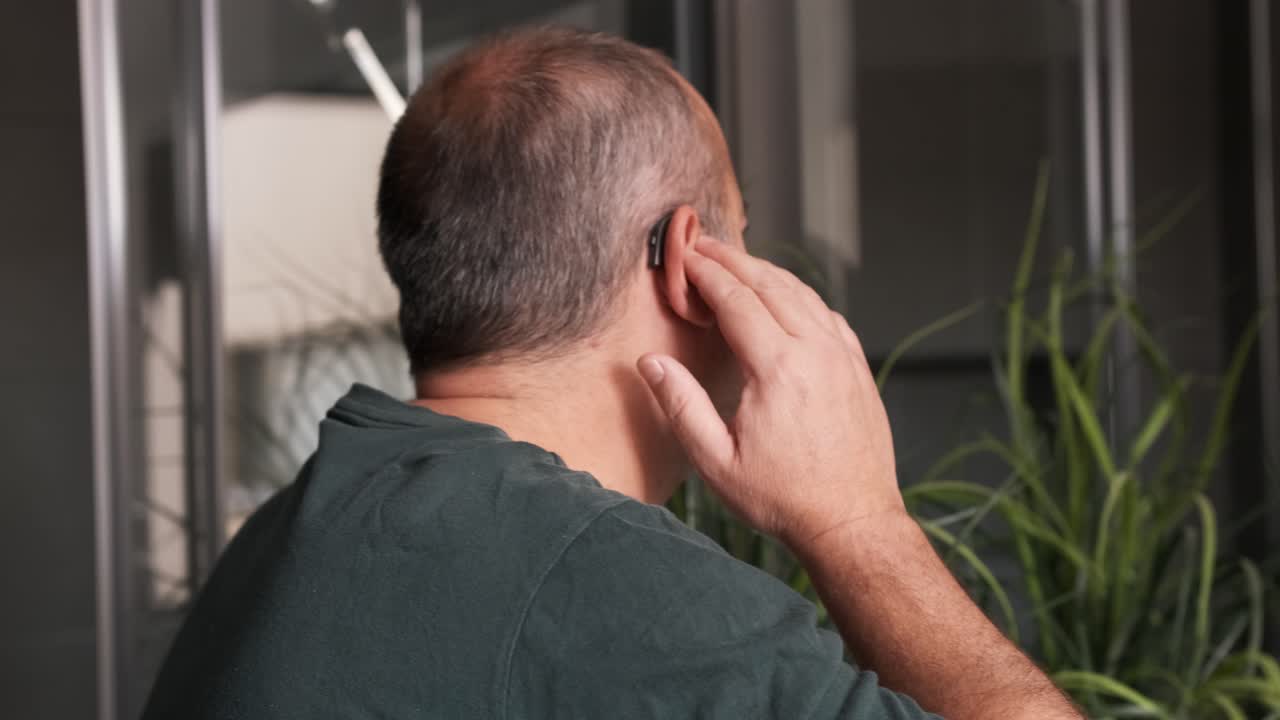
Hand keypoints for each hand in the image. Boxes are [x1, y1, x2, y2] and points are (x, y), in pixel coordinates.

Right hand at [637, 237, 904, 548]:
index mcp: (777, 369)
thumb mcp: (716, 462)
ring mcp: (842, 358)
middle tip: (706, 244)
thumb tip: (650, 362)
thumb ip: (681, 406)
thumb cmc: (783, 498)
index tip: (685, 256)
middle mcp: (815, 352)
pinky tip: (787, 297)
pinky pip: (828, 315)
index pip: (736, 300)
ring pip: (803, 294)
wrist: (852, 522)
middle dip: (734, 259)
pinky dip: (801, 295)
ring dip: (768, 272)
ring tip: (739, 261)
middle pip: (770, 285)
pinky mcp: (857, 369)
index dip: (707, 273)